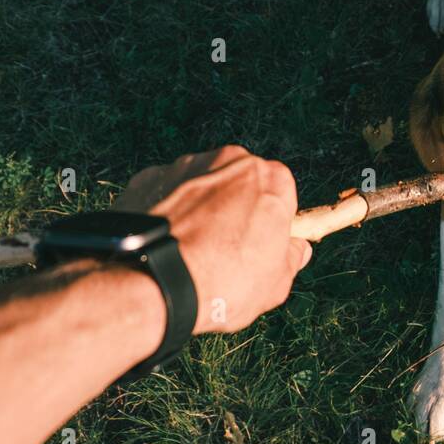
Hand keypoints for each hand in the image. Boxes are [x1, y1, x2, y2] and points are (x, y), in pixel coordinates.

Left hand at [114, 146, 311, 333]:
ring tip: (189, 252)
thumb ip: (290, 259)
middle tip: (225, 250)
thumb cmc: (224, 281)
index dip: (272, 221)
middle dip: (235, 208)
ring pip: (200, 186)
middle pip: (239, 183)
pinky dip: (165, 213)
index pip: (280, 192)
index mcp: (270, 178)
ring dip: (199, 209)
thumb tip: (296, 250)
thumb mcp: (275, 282)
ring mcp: (185, 166)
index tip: (261, 245)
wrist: (154, 283)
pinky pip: (165, 194)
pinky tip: (163, 245)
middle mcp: (229, 160)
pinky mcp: (148, 178)